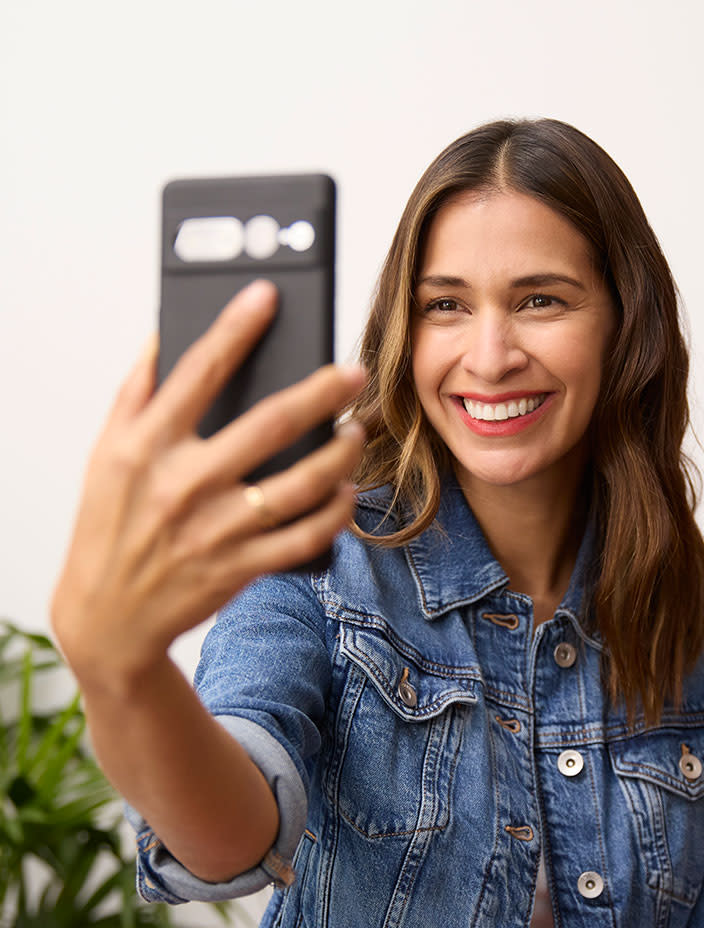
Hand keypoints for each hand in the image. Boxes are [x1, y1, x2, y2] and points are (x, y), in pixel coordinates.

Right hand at [51, 280, 365, 685]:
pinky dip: (335, 513)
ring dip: (341, 454)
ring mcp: (216, 530)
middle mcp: (182, 484)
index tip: (268, 294)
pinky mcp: (240, 568)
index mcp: (146, 447)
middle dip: (323, 391)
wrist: (107, 617)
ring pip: (300, 483)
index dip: (235, 328)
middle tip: (354, 372)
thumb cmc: (109, 525)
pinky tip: (348, 491)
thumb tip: (165, 335)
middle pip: (270, 425)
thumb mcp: (106, 454)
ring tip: (355, 433)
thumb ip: (136, 393)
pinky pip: (304, 537)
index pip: (197, 372)